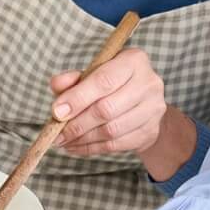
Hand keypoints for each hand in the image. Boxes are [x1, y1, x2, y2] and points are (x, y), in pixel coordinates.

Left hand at [49, 47, 168, 156]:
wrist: (143, 102)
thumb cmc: (113, 84)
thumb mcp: (93, 73)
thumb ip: (73, 78)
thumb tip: (56, 85)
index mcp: (134, 61)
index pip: (104, 81)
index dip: (77, 98)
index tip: (56, 112)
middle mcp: (148, 83)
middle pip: (107, 109)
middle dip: (77, 124)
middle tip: (57, 133)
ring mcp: (153, 109)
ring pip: (111, 130)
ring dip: (83, 139)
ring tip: (65, 141)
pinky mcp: (150, 131)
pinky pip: (116, 145)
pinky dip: (92, 148)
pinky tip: (77, 147)